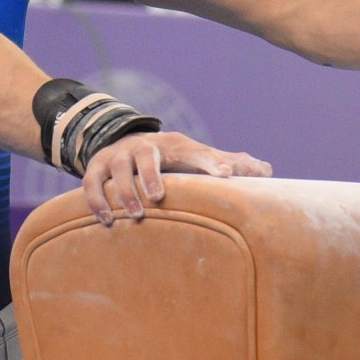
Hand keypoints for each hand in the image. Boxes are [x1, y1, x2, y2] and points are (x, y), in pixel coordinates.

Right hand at [80, 131, 271, 225]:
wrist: (124, 139)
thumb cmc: (171, 158)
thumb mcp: (196, 156)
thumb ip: (228, 163)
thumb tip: (267, 170)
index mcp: (175, 145)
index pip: (195, 152)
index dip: (211, 162)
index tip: (224, 175)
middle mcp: (145, 147)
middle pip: (148, 155)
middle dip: (151, 175)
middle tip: (158, 197)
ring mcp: (118, 156)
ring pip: (118, 169)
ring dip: (125, 191)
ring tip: (136, 214)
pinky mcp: (96, 167)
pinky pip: (92, 183)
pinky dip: (97, 201)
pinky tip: (107, 220)